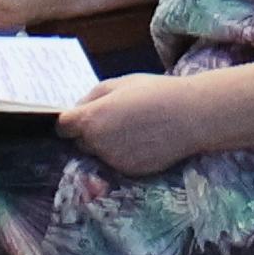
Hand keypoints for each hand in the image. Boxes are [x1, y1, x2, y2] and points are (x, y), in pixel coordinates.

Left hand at [51, 74, 204, 179]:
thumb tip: (78, 109)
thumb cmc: (155, 92)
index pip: (63, 126)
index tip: (80, 117)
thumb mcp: (119, 83)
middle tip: (114, 118)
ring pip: (100, 154)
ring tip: (133, 128)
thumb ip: (92, 97)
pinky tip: (143, 140)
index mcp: (91, 119)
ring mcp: (114, 161)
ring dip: (107, 144)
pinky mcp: (130, 171)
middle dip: (90, 132)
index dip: (70, 121)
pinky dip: (124, 154)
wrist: (191, 116)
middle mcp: (97, 144)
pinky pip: (118, 162)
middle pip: (81, 141)